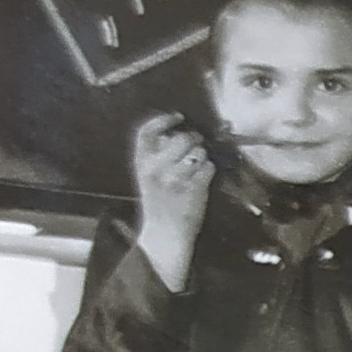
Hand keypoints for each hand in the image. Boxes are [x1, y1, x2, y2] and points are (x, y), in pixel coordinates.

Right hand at [129, 112, 213, 291]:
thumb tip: (178, 134)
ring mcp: (176, 177)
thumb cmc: (159, 205)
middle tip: (198, 144)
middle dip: (194, 139)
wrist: (165, 234)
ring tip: (198, 167)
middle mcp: (156, 167)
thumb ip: (157, 155)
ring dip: (203, 156)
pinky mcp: (194, 187)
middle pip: (181, 138)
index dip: (164, 119)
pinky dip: (210, 170)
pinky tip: (203, 178)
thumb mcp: (148, 176)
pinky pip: (209, 167)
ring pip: (199, 152)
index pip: (147, 131)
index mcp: (141, 163)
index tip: (178, 117)